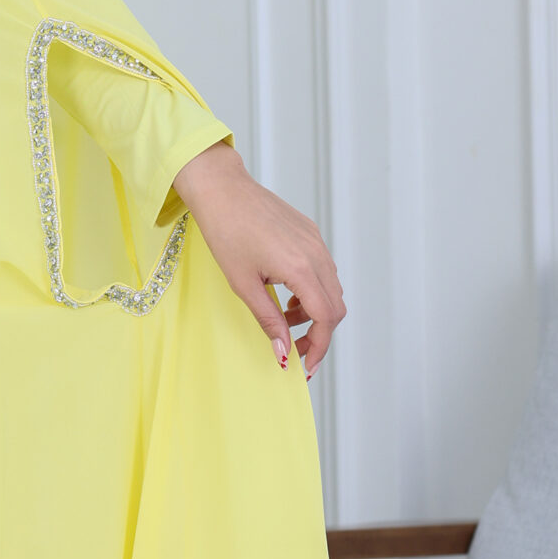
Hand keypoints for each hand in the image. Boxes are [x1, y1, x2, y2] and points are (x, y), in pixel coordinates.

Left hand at [170, 141, 343, 377]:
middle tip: (295, 349)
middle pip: (335, 306)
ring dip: (313, 312)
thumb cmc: (225, 232)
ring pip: (331, 288)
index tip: (306, 367)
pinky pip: (323, 270)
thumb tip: (283, 352)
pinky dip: (311, 290)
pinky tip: (285, 294)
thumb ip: (268, 320)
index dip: (319, 347)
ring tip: (282, 318)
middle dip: (319, 334)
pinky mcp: (310, 233)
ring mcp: (316, 241)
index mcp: (301, 268)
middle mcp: (316, 254)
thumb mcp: (243, 284)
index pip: (326, 318)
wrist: (222, 190)